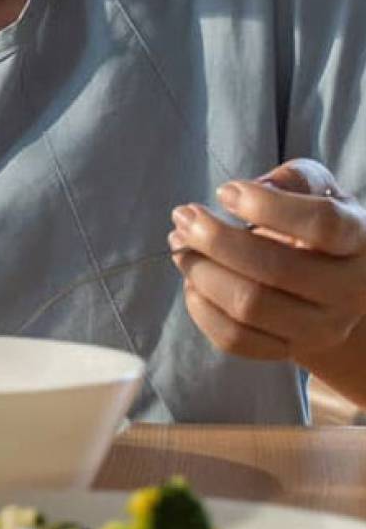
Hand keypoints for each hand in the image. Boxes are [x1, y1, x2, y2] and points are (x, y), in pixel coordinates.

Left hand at [169, 159, 365, 364]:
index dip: (265, 205)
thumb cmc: (315, 227)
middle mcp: (348, 291)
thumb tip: (256, 187)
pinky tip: (192, 279)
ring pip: (250, 306)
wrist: (332, 288)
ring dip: (201, 270)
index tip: (223, 192)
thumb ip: (293, 179)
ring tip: (180, 242)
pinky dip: (201, 307)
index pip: (322, 224)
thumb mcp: (317, 191)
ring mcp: (321, 327)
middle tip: (183, 215)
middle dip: (214, 238)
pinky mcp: (289, 350)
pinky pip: (235, 339)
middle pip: (275, 269)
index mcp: (359, 241)